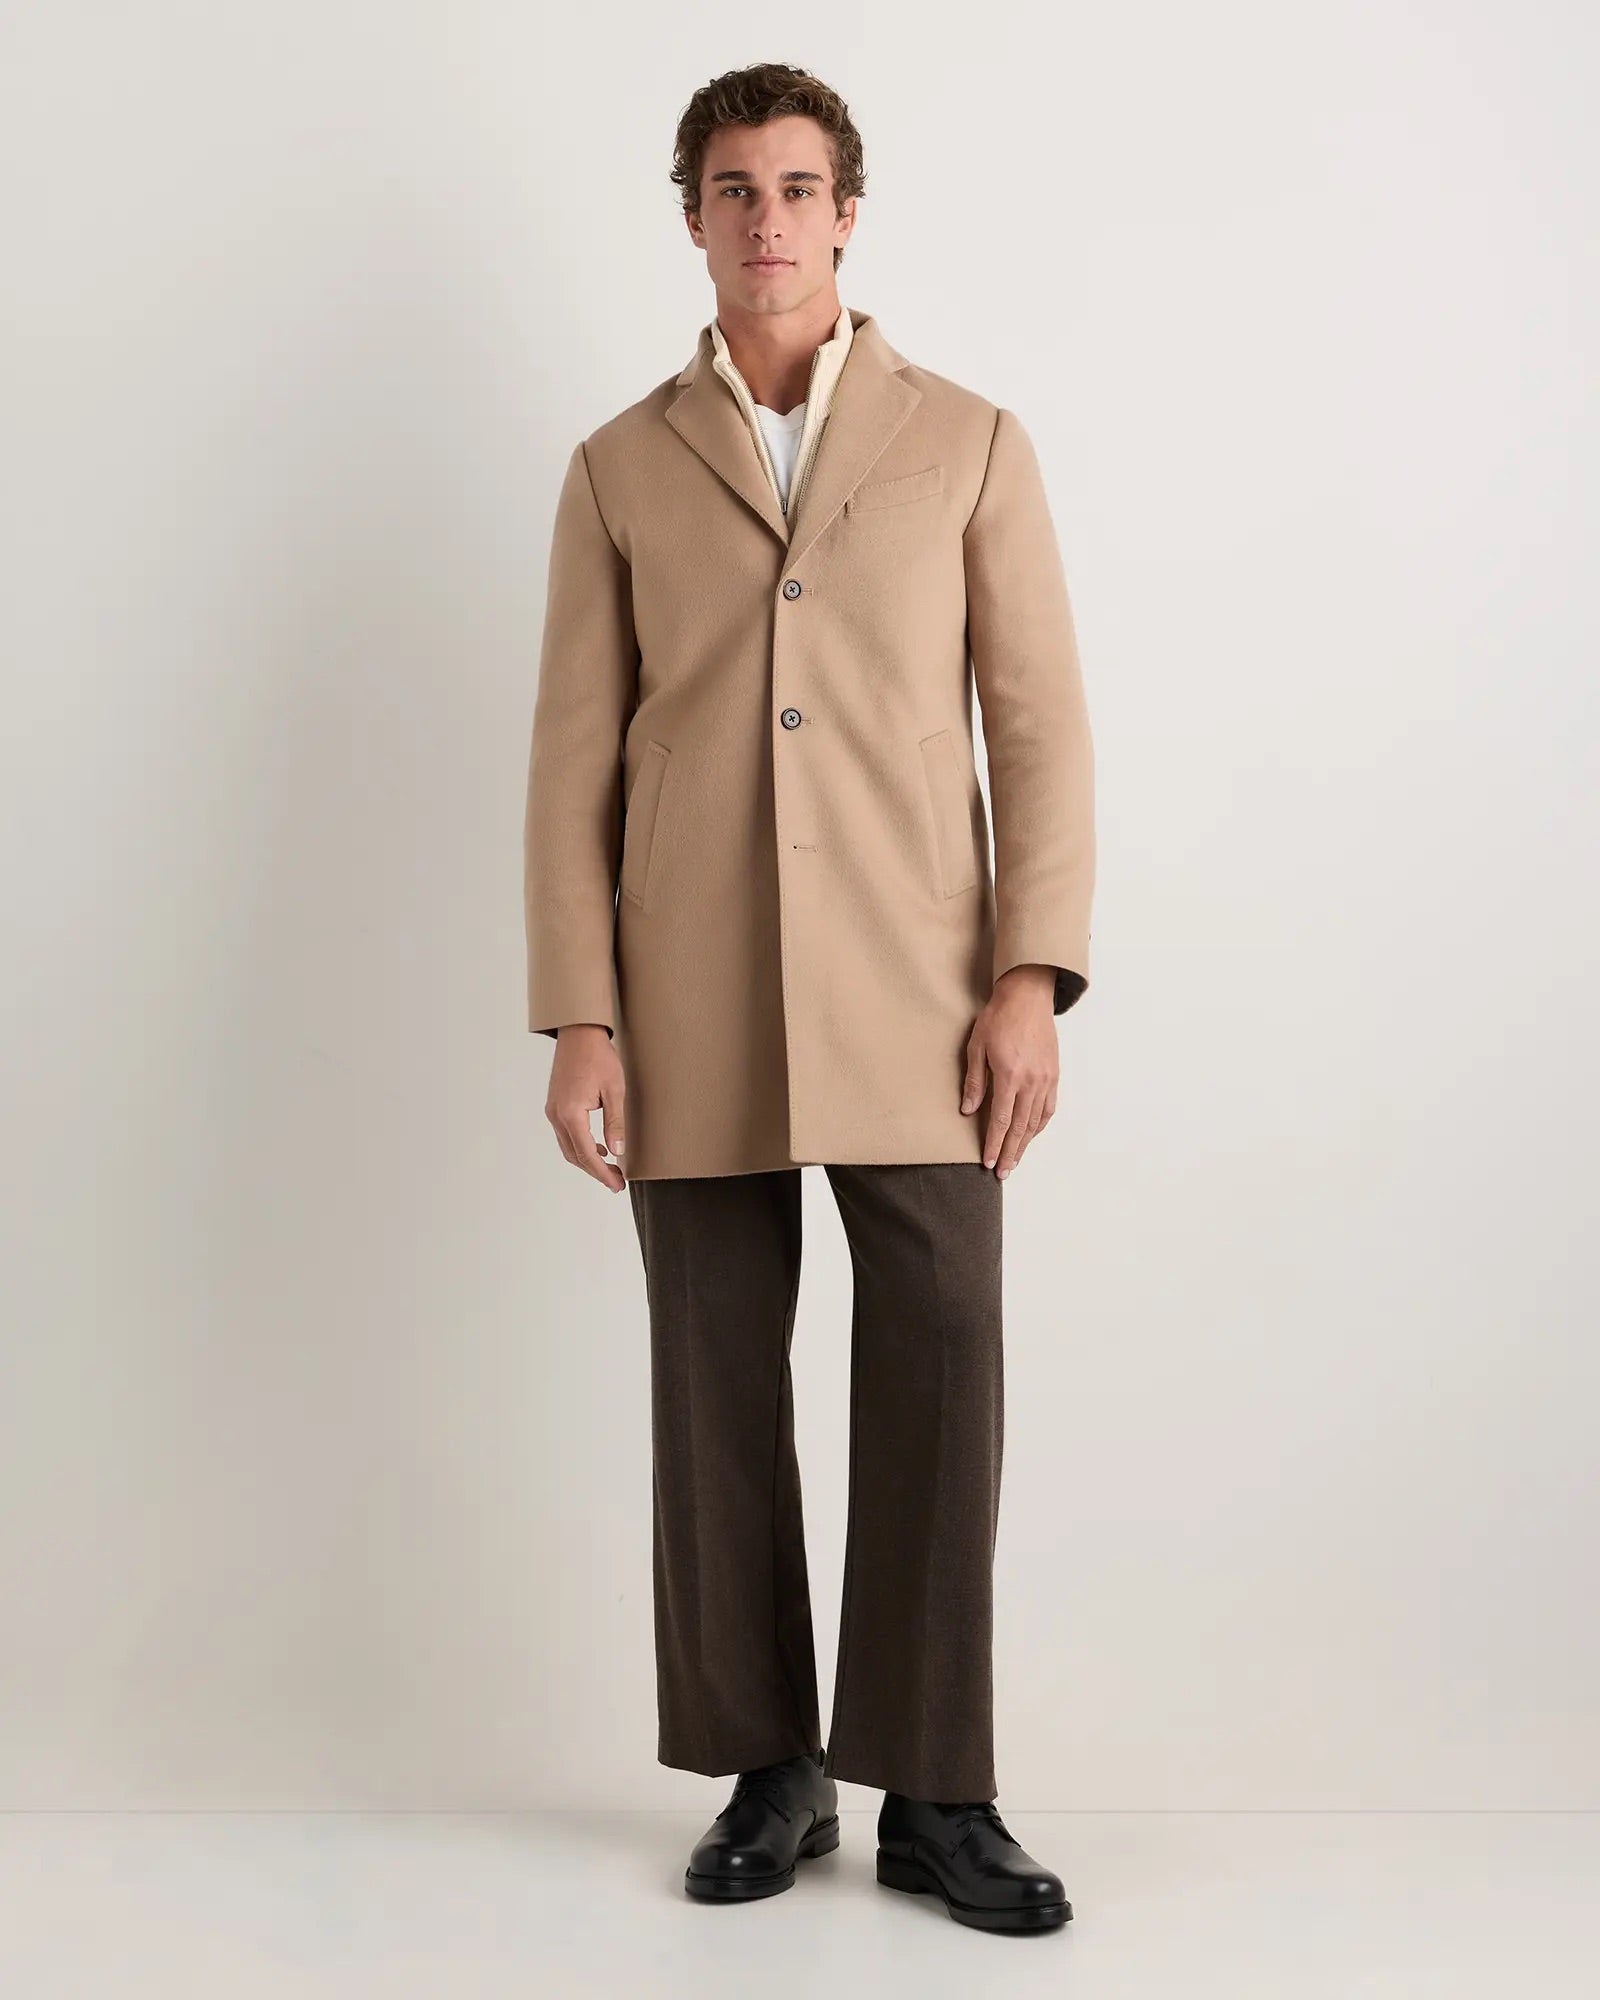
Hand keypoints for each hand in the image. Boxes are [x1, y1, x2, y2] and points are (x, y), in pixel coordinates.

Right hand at [546, 1024, 627, 1190]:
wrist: (579, 1033)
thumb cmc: (599, 1057)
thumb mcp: (614, 1090)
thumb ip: (615, 1123)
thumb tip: (617, 1152)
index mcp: (571, 1113)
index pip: (587, 1154)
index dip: (603, 1173)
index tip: (617, 1185)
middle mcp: (556, 1115)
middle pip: (574, 1156)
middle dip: (596, 1171)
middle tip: (617, 1182)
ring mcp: (553, 1110)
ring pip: (568, 1147)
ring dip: (587, 1160)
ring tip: (610, 1168)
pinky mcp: (554, 1105)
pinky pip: (565, 1135)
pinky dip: (580, 1146)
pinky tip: (598, 1146)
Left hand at [960, 965, 1059, 1179]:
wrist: (1027, 996)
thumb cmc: (998, 1017)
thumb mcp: (977, 1046)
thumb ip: (974, 1081)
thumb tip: (969, 1110)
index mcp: (1010, 1076)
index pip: (1001, 1120)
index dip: (995, 1144)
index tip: (989, 1162)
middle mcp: (1031, 1082)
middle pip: (1020, 1127)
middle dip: (1010, 1152)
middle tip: (1002, 1173)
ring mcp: (1046, 1079)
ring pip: (1036, 1121)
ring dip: (1026, 1144)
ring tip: (1015, 1160)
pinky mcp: (1054, 1074)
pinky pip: (1048, 1107)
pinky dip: (1040, 1125)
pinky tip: (1032, 1134)